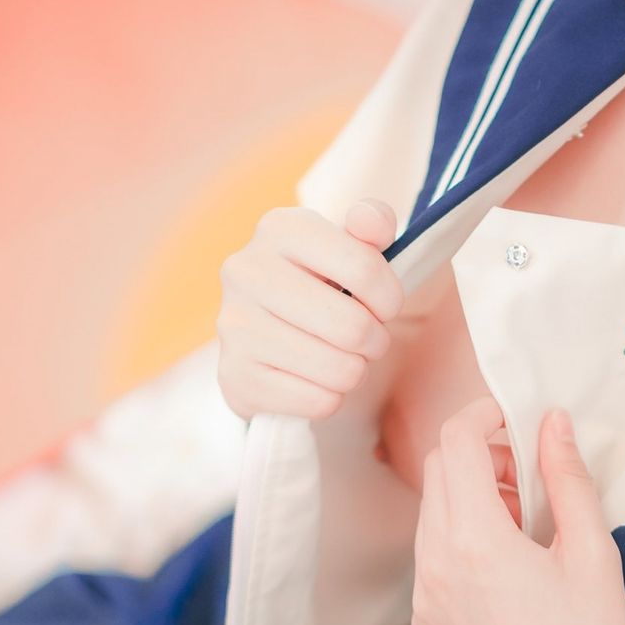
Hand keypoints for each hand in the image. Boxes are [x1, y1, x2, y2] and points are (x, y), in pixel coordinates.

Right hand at [215, 198, 404, 421]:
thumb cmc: (321, 282)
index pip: (365, 268)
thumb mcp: (347, 244)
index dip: (391, 297)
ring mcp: (234, 326)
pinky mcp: (235, 377)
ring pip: (339, 369)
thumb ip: (371, 224)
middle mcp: (246, 271)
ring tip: (341, 356)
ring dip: (355, 370)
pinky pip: (318, 402)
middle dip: (375, 340)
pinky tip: (314, 378)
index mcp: (280, 228)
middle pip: (353, 327)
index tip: (385, 305)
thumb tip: (373, 222)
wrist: (266, 334)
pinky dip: (330, 397)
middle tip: (366, 337)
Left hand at [412, 397, 624, 624]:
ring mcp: (424, 599)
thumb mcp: (592, 554)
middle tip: (530, 471)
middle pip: (436, 471)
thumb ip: (570, 479)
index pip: (455, 442)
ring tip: (524, 519)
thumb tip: (553, 421)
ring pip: (431, 513)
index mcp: (474, 541)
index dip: (484, 414)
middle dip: (478, 453)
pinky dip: (460, 536)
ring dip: (469, 494)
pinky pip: (431, 556)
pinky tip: (507, 564)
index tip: (518, 418)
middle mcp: (434, 565)